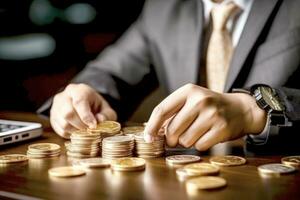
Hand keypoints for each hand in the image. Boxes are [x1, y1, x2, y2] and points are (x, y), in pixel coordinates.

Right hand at [50, 83, 116, 137]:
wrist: (86, 105)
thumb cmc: (97, 107)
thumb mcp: (106, 109)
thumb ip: (106, 115)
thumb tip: (99, 121)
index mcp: (79, 90)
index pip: (79, 102)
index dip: (86, 116)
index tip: (94, 126)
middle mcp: (64, 96)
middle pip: (68, 113)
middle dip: (81, 125)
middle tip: (89, 130)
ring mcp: (56, 106)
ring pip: (63, 123)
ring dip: (76, 131)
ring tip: (84, 130)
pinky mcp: (53, 117)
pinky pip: (60, 130)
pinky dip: (70, 134)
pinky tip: (77, 130)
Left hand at [144, 84, 266, 150]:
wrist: (240, 109)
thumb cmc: (209, 106)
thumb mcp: (191, 100)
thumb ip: (172, 112)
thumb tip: (153, 133)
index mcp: (188, 91)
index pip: (162, 110)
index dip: (152, 127)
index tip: (148, 138)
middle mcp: (199, 100)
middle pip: (172, 130)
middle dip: (171, 139)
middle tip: (178, 136)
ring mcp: (212, 114)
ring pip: (185, 141)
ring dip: (187, 141)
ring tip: (197, 132)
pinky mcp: (221, 128)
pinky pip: (200, 146)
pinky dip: (200, 144)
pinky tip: (207, 135)